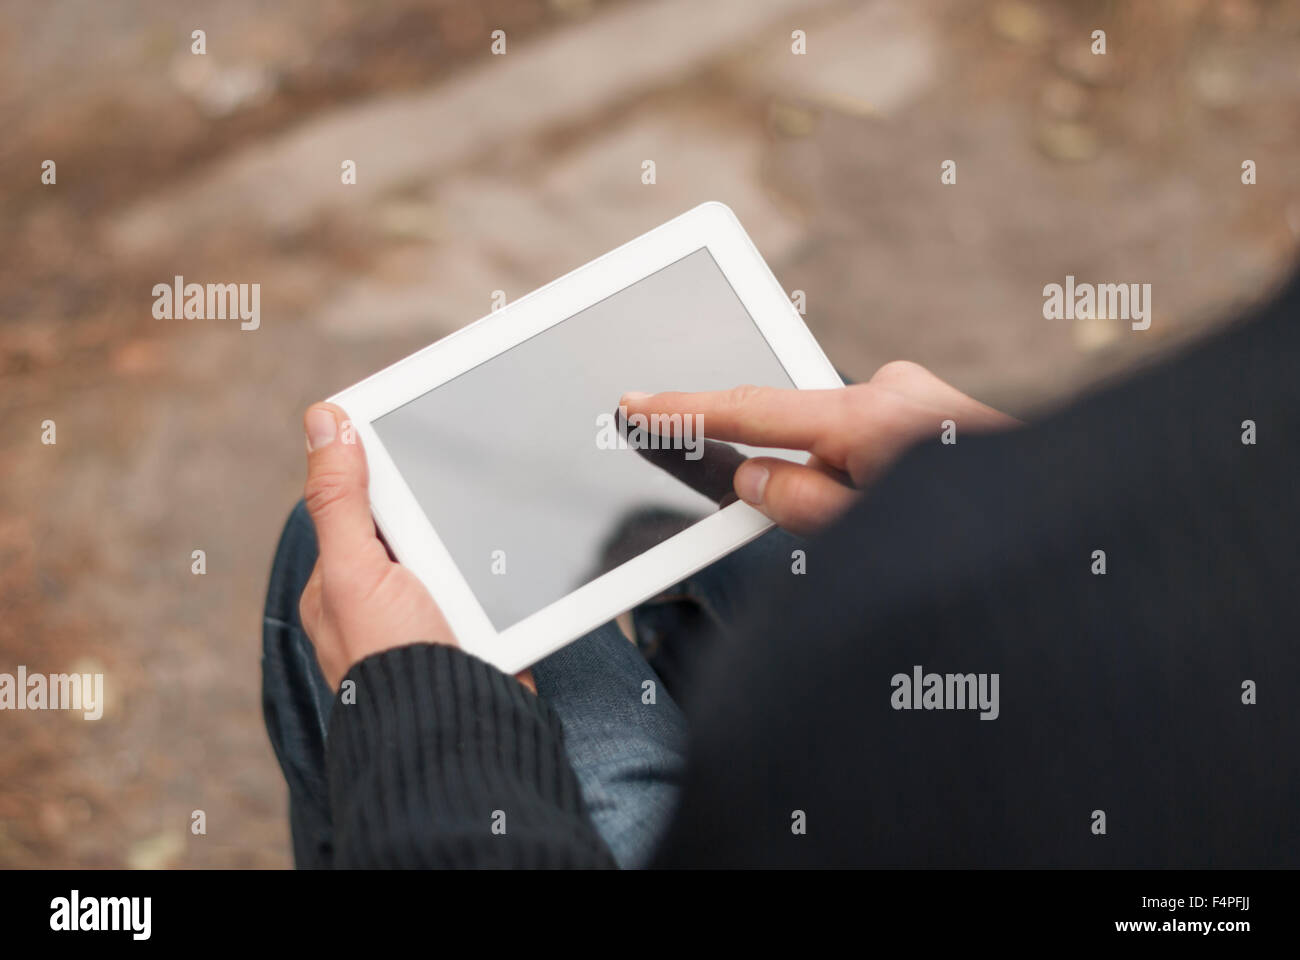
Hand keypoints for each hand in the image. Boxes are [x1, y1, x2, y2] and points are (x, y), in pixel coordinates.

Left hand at [297, 404, 536, 691]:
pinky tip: (517, 557)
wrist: (457, 733)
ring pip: (455, 549)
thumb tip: (323, 419)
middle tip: (472, 479)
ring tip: (499, 519)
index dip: (382, 464)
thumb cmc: (394, 663)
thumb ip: (340, 499)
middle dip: (439, 503)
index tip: (417, 421)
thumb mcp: (356, 571)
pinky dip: (503, 571)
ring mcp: (427, 614)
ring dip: (476, 540)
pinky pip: (489, 581)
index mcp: (337, 583)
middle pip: (412, 521)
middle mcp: (379, 598)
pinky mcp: (472, 629)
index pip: (358, 502)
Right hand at [620, 361, 1019, 535]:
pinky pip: (878, 444)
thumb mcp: (868, 541)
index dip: (686, 411)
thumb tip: (757, 479)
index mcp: (874, 419)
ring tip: (897, 531)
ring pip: (843, 446)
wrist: (1084, 536)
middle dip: (800, 483)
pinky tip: (916, 515)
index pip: (753, 410)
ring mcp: (927, 397)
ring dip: (846, 490)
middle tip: (847, 530)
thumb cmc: (984, 544)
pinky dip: (872, 480)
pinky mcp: (945, 411)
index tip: (638, 402)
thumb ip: (797, 504)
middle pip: (803, 433)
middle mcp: (899, 391)